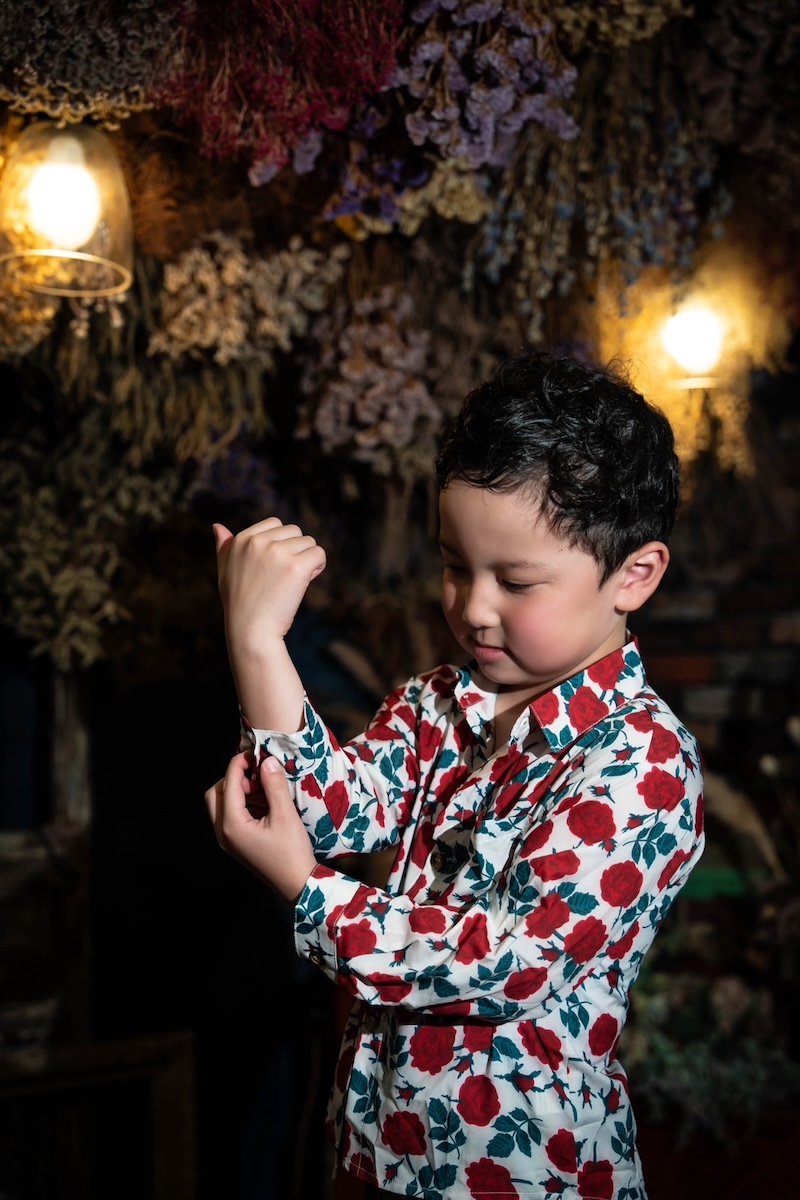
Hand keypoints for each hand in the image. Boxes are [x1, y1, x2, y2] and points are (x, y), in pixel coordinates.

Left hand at [205, 752, 316, 903]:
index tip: (256, 752)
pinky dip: (243, 804)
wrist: (297, 885)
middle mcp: (223, 833)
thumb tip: (267, 761)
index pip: (229, 783)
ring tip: (265, 788)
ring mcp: (227, 840)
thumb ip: (274, 785)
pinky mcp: (236, 844)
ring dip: (240, 791)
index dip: (240, 763)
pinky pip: (231, 816)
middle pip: (215, 794)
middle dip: (234, 778)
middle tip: (257, 773)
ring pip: (222, 805)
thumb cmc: (292, 852)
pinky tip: (266, 803)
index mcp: (231, 825)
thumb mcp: (285, 815)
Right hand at [213, 518, 326, 651]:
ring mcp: (277, 553)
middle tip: (285, 576)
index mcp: (242, 540)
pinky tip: (306, 582)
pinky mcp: (296, 567)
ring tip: (293, 582)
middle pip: (295, 531)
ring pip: (309, 542)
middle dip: (296, 550)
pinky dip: (318, 567)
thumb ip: (224, 547)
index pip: (275, 524)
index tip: (275, 566)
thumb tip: (217, 526)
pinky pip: (319, 554)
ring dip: (307, 559)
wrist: (251, 631)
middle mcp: (259, 542)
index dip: (281, 543)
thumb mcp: (225, 571)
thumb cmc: (239, 604)